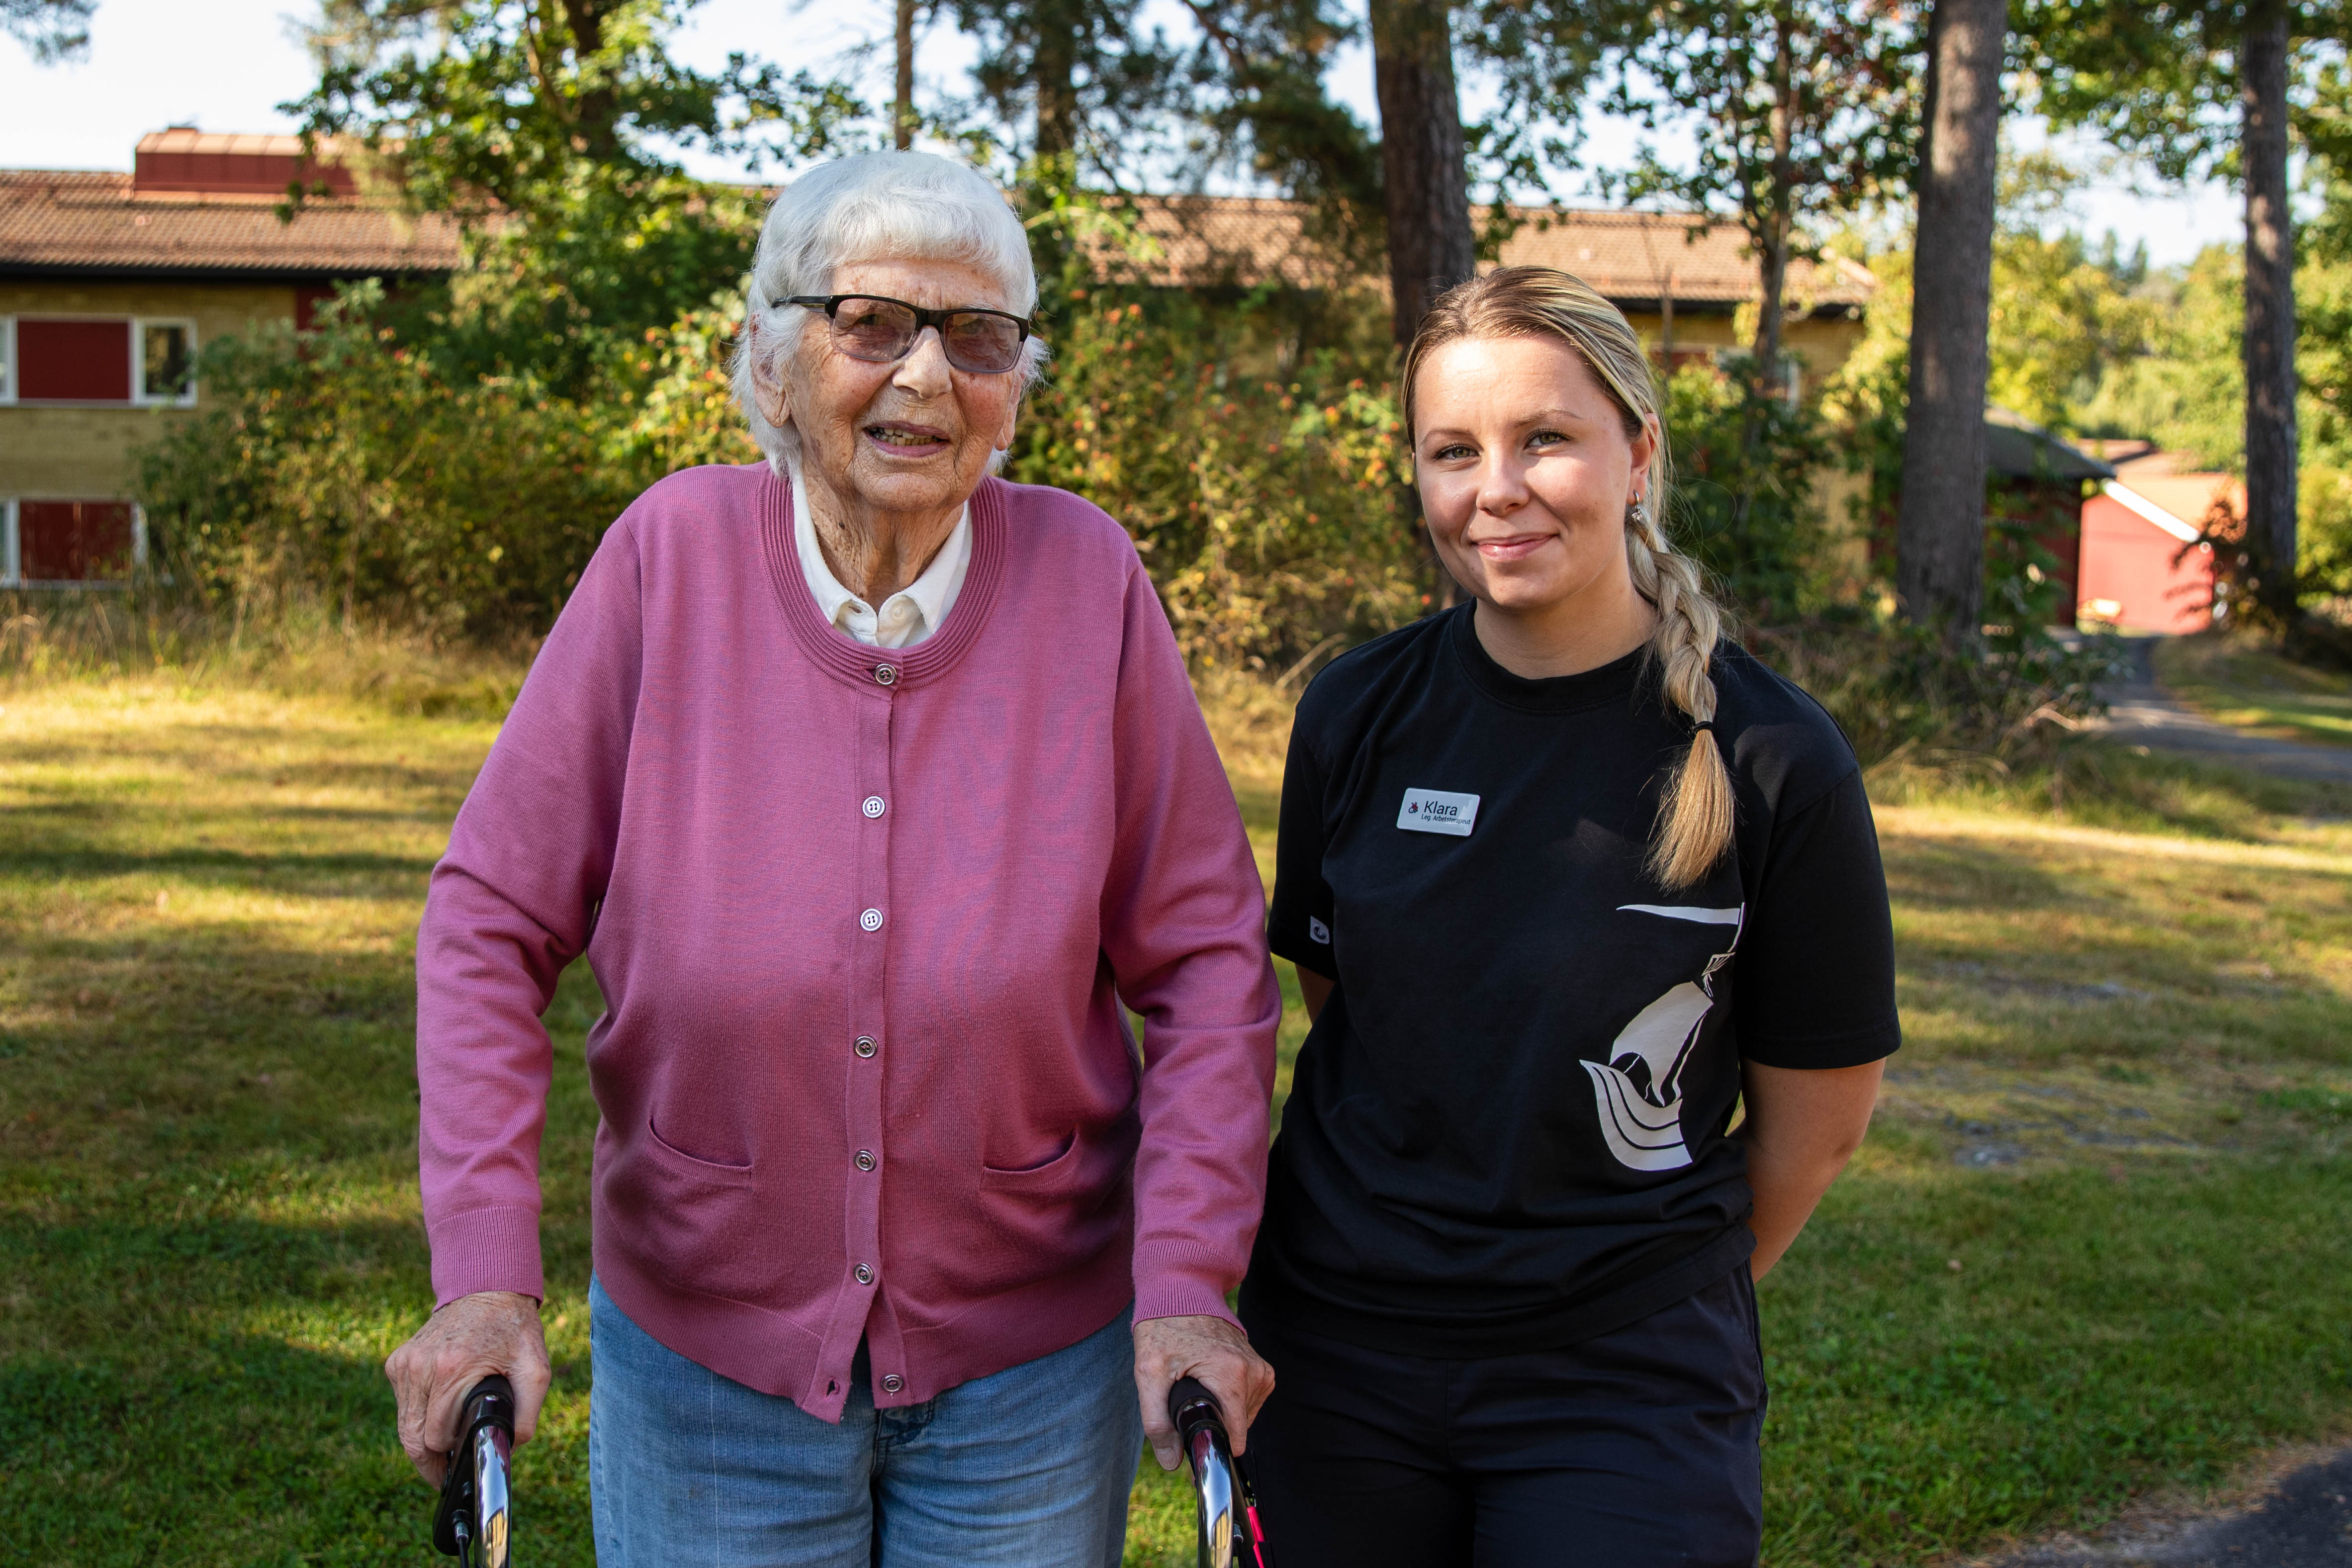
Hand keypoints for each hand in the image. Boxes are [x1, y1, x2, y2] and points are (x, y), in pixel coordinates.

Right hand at [385, 1289, 551, 1487]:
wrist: (487, 1289)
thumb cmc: (514, 1329)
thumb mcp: (535, 1370)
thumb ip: (526, 1414)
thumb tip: (509, 1447)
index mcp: (451, 1370)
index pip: (436, 1438)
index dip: (449, 1457)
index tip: (459, 1467)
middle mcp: (420, 1367)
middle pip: (411, 1438)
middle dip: (429, 1461)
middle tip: (446, 1472)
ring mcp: (404, 1363)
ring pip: (403, 1424)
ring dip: (421, 1439)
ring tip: (444, 1447)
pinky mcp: (397, 1361)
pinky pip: (402, 1404)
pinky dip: (417, 1415)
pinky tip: (438, 1412)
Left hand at [1134, 1313, 1275, 1470]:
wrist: (1181, 1291)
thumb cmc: (1163, 1328)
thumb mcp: (1149, 1374)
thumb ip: (1157, 1422)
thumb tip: (1173, 1461)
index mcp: (1231, 1374)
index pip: (1236, 1432)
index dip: (1214, 1446)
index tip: (1195, 1447)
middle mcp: (1253, 1371)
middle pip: (1239, 1425)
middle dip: (1213, 1425)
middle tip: (1186, 1405)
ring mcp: (1260, 1368)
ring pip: (1245, 1415)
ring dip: (1222, 1413)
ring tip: (1198, 1390)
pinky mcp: (1260, 1366)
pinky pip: (1250, 1400)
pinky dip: (1231, 1402)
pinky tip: (1212, 1389)